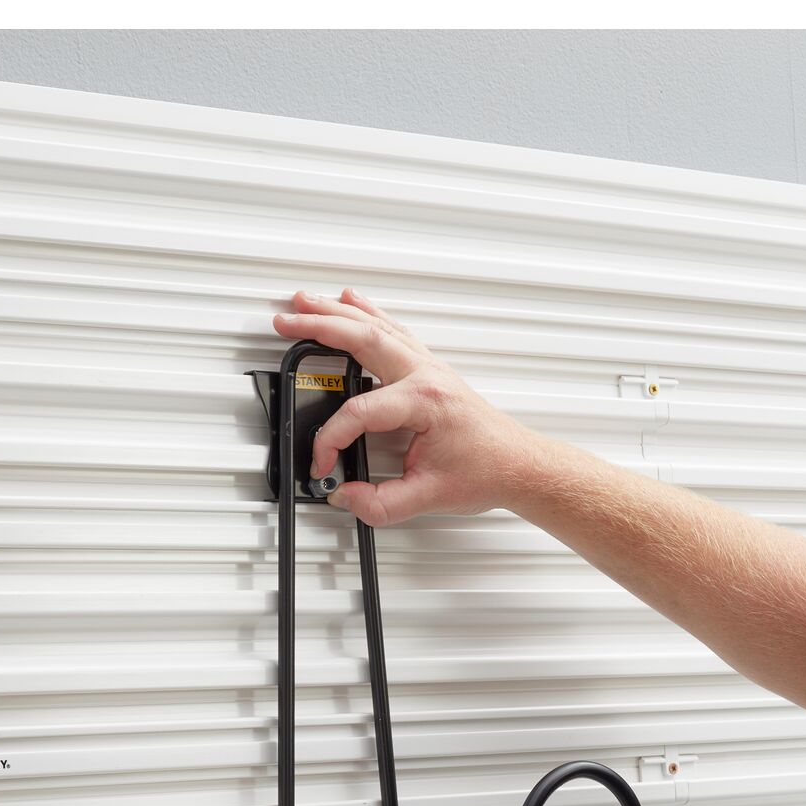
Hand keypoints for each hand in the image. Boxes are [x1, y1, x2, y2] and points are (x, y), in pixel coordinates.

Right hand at [272, 287, 542, 525]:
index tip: (323, 463)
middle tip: (286, 323)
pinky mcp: (430, 368)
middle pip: (363, 339)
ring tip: (305, 301)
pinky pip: (392, 331)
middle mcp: (427, 375)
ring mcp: (429, 366)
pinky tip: (350, 302)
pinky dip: (367, 314)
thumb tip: (345, 495)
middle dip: (319, 328)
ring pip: (377, 327)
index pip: (359, 413)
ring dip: (337, 312)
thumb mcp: (430, 498)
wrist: (519, 464)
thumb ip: (381, 504)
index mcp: (424, 401)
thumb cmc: (487, 471)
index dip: (331, 441)